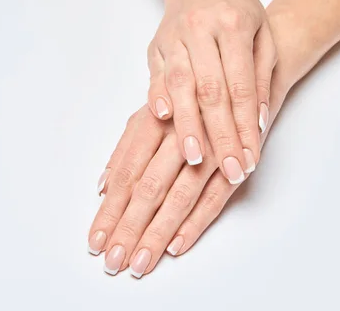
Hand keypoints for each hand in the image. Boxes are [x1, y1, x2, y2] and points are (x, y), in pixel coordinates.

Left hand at [89, 68, 290, 277]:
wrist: (243, 76)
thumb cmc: (191, 98)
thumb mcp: (154, 115)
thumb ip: (127, 148)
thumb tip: (102, 186)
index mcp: (154, 121)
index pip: (127, 173)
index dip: (110, 209)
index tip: (95, 239)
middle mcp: (179, 135)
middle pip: (149, 188)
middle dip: (129, 228)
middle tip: (112, 261)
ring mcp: (210, 149)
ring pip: (180, 197)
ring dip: (158, 233)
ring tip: (140, 263)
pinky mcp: (235, 162)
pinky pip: (215, 196)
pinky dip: (196, 221)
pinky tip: (177, 245)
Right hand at [148, 0, 276, 184]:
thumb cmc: (238, 10)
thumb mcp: (263, 35)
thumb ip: (262, 76)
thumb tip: (259, 123)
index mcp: (234, 25)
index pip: (241, 86)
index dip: (246, 125)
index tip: (250, 158)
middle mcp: (201, 30)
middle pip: (211, 91)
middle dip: (220, 134)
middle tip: (228, 169)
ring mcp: (174, 37)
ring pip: (180, 86)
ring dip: (187, 124)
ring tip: (194, 157)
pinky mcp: (155, 46)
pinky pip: (155, 76)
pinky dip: (157, 98)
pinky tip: (162, 119)